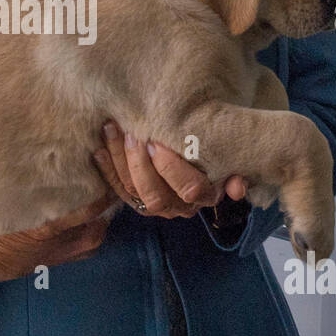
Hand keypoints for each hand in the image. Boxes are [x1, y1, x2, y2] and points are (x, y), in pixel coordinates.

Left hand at [93, 120, 246, 219]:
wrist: (197, 146)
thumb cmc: (212, 143)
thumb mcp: (228, 152)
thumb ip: (235, 166)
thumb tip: (238, 187)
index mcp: (207, 193)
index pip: (190, 189)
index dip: (171, 168)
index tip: (156, 141)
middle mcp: (181, 205)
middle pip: (157, 195)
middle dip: (140, 164)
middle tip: (132, 133)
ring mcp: (158, 205)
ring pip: (135, 193)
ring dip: (120, 160)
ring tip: (112, 129)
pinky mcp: (136, 201)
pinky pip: (118, 191)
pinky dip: (107, 170)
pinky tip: (98, 150)